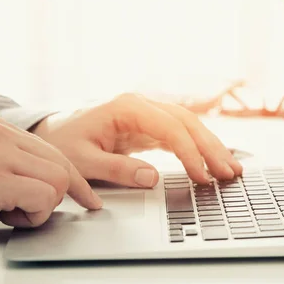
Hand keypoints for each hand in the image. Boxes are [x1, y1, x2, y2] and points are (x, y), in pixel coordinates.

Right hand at [0, 116, 101, 244]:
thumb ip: (17, 161)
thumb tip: (59, 179)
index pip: (55, 150)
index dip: (75, 179)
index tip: (89, 198)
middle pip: (62, 166)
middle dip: (58, 197)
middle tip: (32, 212)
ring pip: (57, 182)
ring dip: (40, 209)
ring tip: (9, 211)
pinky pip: (43, 199)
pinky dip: (31, 217)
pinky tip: (4, 216)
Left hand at [31, 93, 242, 187]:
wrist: (52, 134)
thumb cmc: (63, 144)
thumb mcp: (82, 161)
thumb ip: (117, 169)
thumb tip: (152, 178)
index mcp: (126, 107)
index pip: (169, 127)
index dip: (189, 152)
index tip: (201, 176)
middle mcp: (141, 105)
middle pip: (186, 122)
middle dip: (210, 148)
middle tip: (229, 173)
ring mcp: (146, 114)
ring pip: (188, 126)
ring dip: (210, 147)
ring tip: (231, 169)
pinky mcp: (148, 127)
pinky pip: (179, 135)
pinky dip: (196, 148)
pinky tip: (211, 161)